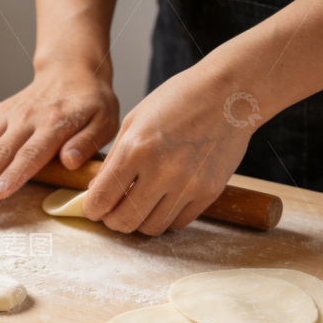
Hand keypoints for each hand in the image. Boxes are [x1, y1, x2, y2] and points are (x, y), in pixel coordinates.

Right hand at [0, 60, 118, 202]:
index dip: (12, 175)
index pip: (30, 154)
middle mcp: (27, 118)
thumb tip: (69, 161)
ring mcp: (9, 114)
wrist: (72, 69)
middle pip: (0, 152)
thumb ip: (88, 142)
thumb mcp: (106, 120)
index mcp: (54, 124)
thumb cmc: (91, 102)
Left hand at [83, 61, 253, 234]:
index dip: (92, 209)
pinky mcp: (209, 192)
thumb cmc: (179, 100)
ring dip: (139, 222)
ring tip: (139, 205)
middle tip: (114, 211)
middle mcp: (162, 171)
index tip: (94, 208)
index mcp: (136, 150)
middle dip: (113, 221)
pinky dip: (165, 217)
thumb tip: (96, 191)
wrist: (229, 94)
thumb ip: (113, 160)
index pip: (102, 199)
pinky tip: (163, 200)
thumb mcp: (133, 121)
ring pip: (151, 228)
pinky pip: (178, 222)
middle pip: (125, 221)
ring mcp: (188, 184)